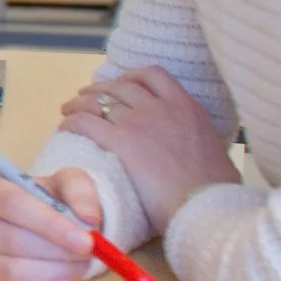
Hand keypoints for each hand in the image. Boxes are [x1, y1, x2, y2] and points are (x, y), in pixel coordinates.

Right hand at [0, 164, 103, 280]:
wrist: (42, 222)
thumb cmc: (48, 198)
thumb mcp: (69, 181)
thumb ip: (80, 192)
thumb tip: (88, 220)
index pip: (10, 204)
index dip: (50, 224)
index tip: (86, 241)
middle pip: (11, 241)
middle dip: (57, 251)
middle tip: (89, 253)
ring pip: (12, 273)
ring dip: (55, 272)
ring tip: (79, 264)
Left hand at [57, 66, 238, 230]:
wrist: (206, 205)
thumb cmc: (215, 189)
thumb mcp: (214, 149)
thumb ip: (196, 137)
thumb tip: (190, 147)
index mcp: (186, 107)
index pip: (153, 76)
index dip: (131, 77)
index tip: (120, 86)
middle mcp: (161, 107)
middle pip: (120, 86)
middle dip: (100, 89)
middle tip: (87, 98)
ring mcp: (139, 121)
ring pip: (98, 100)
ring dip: (80, 103)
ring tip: (69, 110)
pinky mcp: (120, 140)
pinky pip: (85, 122)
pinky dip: (72, 122)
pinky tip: (65, 127)